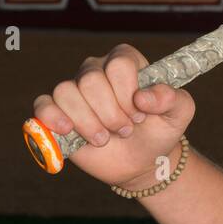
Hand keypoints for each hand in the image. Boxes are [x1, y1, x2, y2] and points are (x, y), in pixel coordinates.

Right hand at [31, 44, 194, 187]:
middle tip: (125, 130)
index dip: (128, 93)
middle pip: (90, 80)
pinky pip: (43, 104)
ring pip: (66, 92)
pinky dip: (51, 118)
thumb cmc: (159, 130)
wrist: (141, 161)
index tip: (139, 114)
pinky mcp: (57, 113)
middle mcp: (96, 70)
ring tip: (104, 139)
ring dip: (87, 121)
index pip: (119, 64)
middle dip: (110, 113)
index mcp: (125, 62)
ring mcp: (75, 91)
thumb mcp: (179, 114)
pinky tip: (68, 131)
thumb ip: (172, 99)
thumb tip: (143, 97)